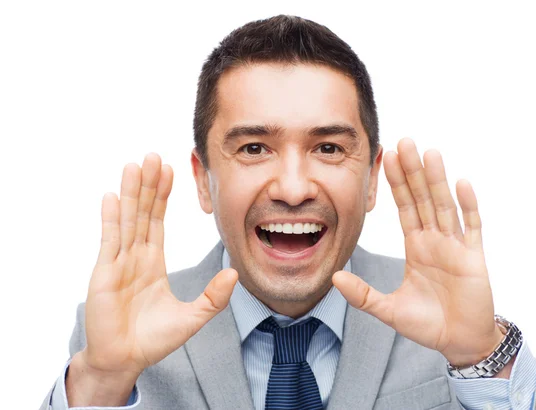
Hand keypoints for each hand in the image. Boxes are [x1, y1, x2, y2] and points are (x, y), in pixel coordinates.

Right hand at [77, 153, 236, 380]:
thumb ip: (214, 296)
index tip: (169, 171)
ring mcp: (118, 263)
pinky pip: (110, 240)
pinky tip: (111, 196)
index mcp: (152, 262)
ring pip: (127, 219)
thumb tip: (235, 273)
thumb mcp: (193, 317)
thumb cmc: (153, 340)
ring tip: (134, 165)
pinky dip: (111, 218)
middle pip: (142, 212)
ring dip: (130, 192)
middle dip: (147, 184)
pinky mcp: (105, 273)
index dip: (162, 196)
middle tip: (153, 156)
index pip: (157, 221)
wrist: (125, 361)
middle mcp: (134, 257)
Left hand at [333, 138, 503, 366]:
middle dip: (413, 171)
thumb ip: (362, 295)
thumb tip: (334, 278)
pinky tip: (461, 183)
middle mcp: (435, 240)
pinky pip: (471, 227)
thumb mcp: (388, 309)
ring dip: (437, 179)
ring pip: (445, 205)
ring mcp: (455, 246)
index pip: (405, 206)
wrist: (460, 342)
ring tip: (430, 152)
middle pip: (423, 198)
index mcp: (417, 245)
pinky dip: (467, 206)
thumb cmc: (428, 324)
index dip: (396, 182)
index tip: (388, 157)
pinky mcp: (473, 258)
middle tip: (405, 141)